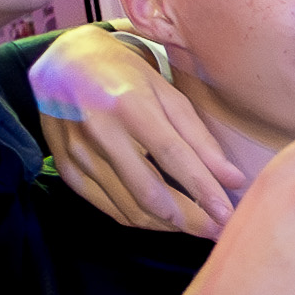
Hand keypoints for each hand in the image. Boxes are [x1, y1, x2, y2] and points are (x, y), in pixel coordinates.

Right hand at [32, 24, 238, 237]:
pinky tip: (164, 219)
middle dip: (189, 220)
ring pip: (130, 208)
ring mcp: (78, 154)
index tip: (227, 215)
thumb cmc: (123, 74)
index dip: (202, 189)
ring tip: (197, 227)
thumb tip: (233, 179)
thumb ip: (199, 137)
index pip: (173, 156)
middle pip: (150, 193)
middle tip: (218, 233)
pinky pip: (110, 209)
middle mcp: (99, 131)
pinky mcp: (67, 169)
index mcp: (128, 104)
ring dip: (168, 225)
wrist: (62, 62)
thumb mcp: (166, 92)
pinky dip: (141, 220)